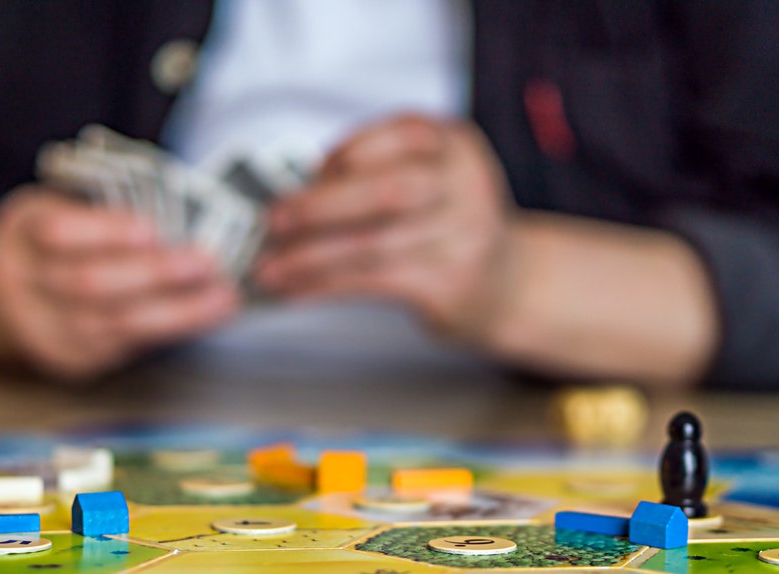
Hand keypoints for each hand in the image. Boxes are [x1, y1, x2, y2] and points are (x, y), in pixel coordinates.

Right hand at [0, 186, 239, 378]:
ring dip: (175, 309)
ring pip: (113, 322)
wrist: (15, 294)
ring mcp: (42, 326)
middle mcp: (21, 279)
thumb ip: (111, 208)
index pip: (56, 230)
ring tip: (218, 294)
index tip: (152, 230)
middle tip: (203, 262)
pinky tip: (204, 313)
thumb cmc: (64, 240)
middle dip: (153, 274)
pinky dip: (172, 327)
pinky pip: (125, 343)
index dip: (106, 232)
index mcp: (22, 227)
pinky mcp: (69, 357)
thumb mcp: (70, 207)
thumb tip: (185, 213)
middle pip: (89, 283)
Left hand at [256, 115, 514, 342]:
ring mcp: (463, 238)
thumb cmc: (449, 224)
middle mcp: (467, 186)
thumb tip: (296, 190)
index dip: (349, 150)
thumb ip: (378, 172)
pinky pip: (372, 281)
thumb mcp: (432, 178)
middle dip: (320, 205)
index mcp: (458, 145)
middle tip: (274, 219)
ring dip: (309, 257)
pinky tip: (295, 289)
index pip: (402, 133)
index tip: (311, 170)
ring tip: (268, 268)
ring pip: (372, 244)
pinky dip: (324, 285)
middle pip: (387, 189)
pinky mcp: (449, 285)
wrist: (510, 285)